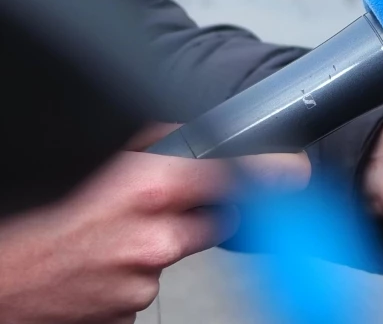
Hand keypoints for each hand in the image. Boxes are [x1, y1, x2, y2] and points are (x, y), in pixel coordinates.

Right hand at [0, 126, 308, 323]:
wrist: (1, 277)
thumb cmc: (40, 220)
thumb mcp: (102, 166)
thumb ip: (157, 147)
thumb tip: (202, 134)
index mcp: (152, 187)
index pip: (239, 175)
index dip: (272, 172)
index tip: (296, 171)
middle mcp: (156, 237)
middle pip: (220, 219)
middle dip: (209, 209)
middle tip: (169, 206)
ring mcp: (144, 280)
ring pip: (180, 253)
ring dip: (162, 243)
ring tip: (112, 236)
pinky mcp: (130, 311)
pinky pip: (150, 285)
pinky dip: (134, 273)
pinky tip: (101, 263)